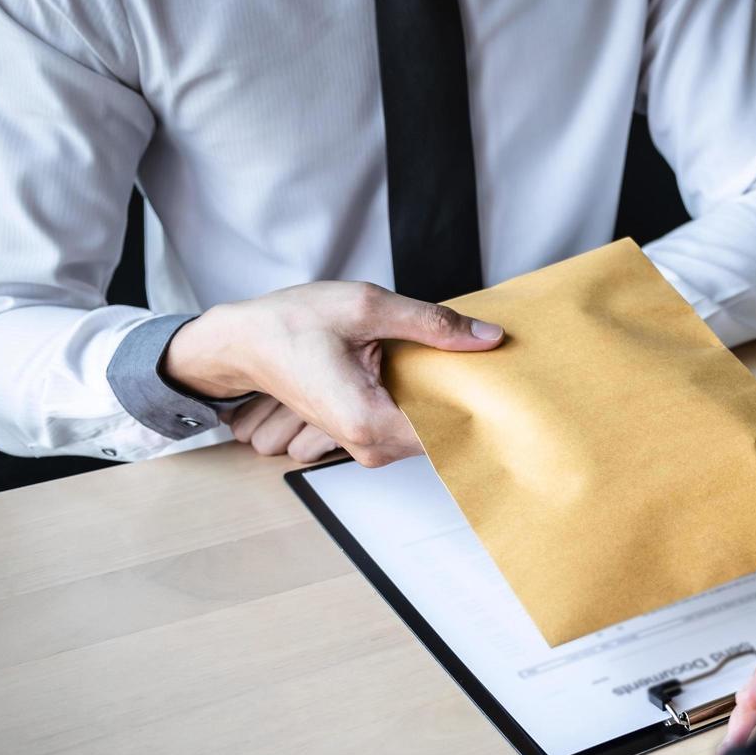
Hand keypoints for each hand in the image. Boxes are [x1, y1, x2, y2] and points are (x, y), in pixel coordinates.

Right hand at [164, 281, 503, 466]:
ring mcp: (367, 446)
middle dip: (471, 402)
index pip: (451, 433)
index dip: (485, 411)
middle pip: (445, 434)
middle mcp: (369, 446)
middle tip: (496, 366)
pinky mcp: (366, 436)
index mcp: (370, 422)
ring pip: (430, 431)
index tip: (513, 391)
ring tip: (467, 364)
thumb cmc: (288, 326)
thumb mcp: (365, 308)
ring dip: (450, 400)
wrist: (241, 343)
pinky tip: (439, 372)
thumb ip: (431, 323)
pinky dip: (428, 401)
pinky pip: (412, 425)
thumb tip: (486, 336)